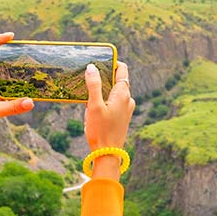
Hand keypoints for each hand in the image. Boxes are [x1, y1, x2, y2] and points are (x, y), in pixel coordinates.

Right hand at [84, 61, 134, 176]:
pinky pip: (114, 103)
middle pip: (117, 80)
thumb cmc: (101, 131)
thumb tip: (92, 67)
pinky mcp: (123, 117)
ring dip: (103, 91)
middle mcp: (128, 100)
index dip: (112, 62)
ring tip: (88, 97)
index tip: (100, 61)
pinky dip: (105, 100)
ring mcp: (127, 109)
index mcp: (123, 94)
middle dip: (104, 78)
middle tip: (89, 77)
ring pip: (115, 92)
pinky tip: (93, 108)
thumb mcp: (93, 106)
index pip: (122, 69)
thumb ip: (93, 85)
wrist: (108, 154)